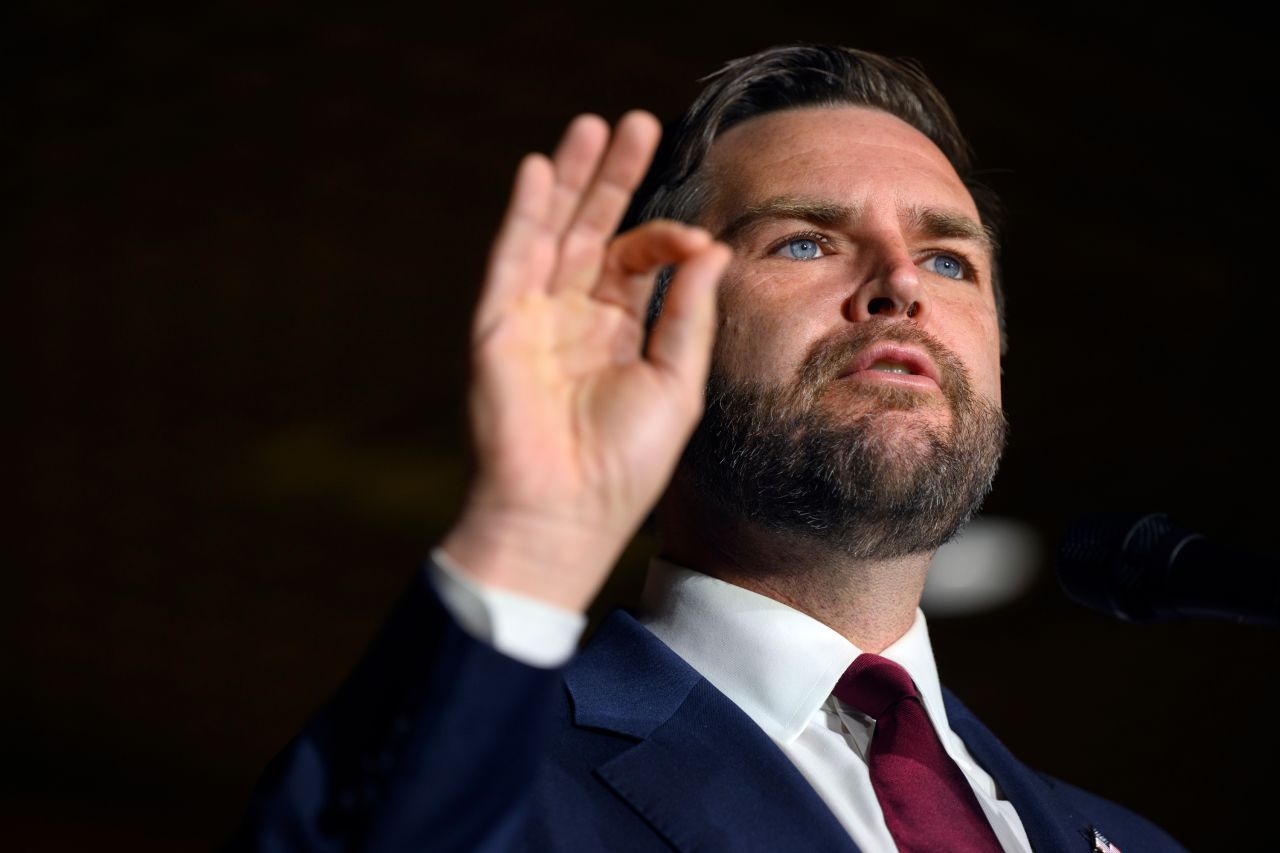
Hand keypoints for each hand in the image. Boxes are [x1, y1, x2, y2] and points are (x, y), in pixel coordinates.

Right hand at [441, 111, 731, 611]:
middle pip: (593, 231)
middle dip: (613, 179)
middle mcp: (574, 317)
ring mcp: (533, 318)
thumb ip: (687, 312)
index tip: (694, 240)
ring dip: (570, 181)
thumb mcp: (676, 381)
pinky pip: (511, 261)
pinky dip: (523, 217)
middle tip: (636, 123)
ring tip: (591, 127)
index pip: (637, 260)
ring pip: (551, 234)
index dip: (665, 239)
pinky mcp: (498, 328)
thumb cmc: (626, 462)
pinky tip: (539, 172)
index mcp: (618, 331)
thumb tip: (711, 247)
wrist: (567, 514)